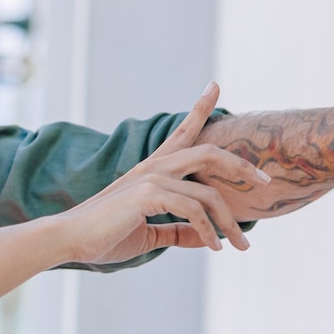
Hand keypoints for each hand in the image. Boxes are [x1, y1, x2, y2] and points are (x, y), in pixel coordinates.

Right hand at [58, 83, 271, 265]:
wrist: (69, 239)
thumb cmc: (104, 236)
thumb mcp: (149, 233)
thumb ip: (178, 231)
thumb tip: (208, 238)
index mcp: (152, 170)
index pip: (181, 132)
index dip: (200, 108)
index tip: (215, 85)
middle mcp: (155, 167)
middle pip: (210, 152)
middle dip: (242, 166)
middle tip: (264, 180)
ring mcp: (151, 178)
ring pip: (209, 193)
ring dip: (229, 223)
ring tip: (240, 247)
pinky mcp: (148, 195)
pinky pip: (193, 211)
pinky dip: (208, 231)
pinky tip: (213, 247)